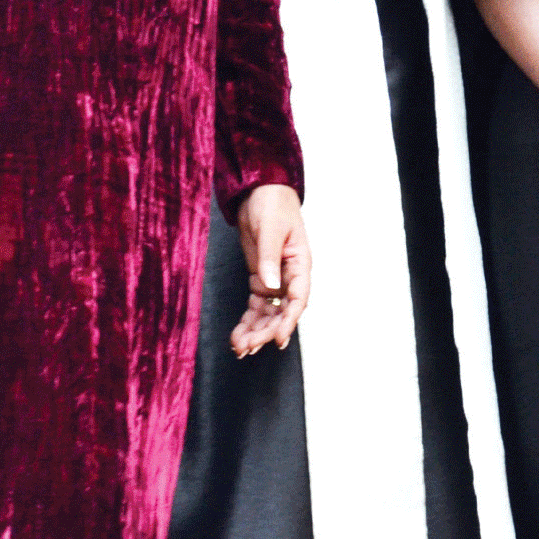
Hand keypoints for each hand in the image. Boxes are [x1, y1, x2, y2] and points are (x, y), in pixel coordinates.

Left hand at [230, 183, 309, 354]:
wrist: (260, 191)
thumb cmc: (272, 205)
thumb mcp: (270, 228)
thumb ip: (269, 257)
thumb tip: (271, 285)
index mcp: (300, 264)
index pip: (298, 298)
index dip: (289, 320)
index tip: (278, 338)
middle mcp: (290, 276)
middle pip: (281, 311)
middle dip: (265, 331)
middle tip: (248, 346)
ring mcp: (275, 279)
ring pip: (268, 312)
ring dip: (255, 330)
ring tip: (240, 347)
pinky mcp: (260, 278)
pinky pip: (256, 305)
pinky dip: (248, 319)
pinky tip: (239, 334)